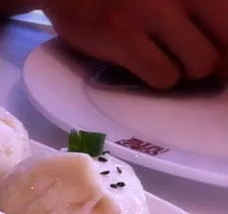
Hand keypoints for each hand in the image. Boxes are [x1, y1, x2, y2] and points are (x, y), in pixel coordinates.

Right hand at [42, 0, 227, 88]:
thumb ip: (196, 8)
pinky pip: (162, 76)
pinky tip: (145, 67)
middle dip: (215, 64)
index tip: (221, 64)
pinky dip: (158, 79)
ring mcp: (150, 10)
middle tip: (196, 66)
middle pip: (226, 46)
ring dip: (185, 72)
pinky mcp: (123, 36)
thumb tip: (221, 52)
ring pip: (199, 64)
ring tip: (165, 61)